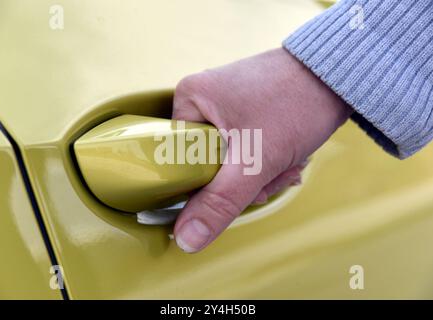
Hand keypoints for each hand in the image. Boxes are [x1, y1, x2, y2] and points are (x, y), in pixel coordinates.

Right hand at [172, 48, 351, 252]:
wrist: (338, 76)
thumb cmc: (296, 103)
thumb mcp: (255, 160)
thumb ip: (219, 203)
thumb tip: (186, 238)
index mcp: (191, 99)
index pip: (182, 160)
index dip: (210, 184)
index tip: (241, 186)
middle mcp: (203, 98)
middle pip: (209, 163)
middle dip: (245, 179)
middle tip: (271, 173)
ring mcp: (225, 103)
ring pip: (231, 159)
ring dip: (261, 172)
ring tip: (286, 163)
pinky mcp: (245, 109)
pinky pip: (245, 148)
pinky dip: (266, 159)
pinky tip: (287, 156)